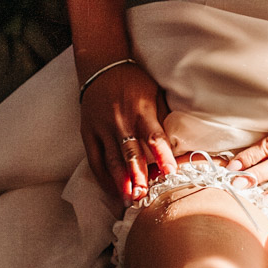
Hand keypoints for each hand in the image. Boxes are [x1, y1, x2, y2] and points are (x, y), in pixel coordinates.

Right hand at [79, 61, 177, 208]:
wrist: (101, 68)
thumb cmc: (134, 82)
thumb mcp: (154, 93)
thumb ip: (163, 117)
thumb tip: (178, 143)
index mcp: (141, 109)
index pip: (153, 136)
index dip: (162, 155)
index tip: (170, 172)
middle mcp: (120, 120)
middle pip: (129, 152)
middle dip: (137, 175)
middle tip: (144, 194)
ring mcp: (101, 127)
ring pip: (111, 159)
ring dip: (120, 181)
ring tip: (128, 198)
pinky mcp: (88, 133)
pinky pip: (95, 159)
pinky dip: (103, 177)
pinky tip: (112, 190)